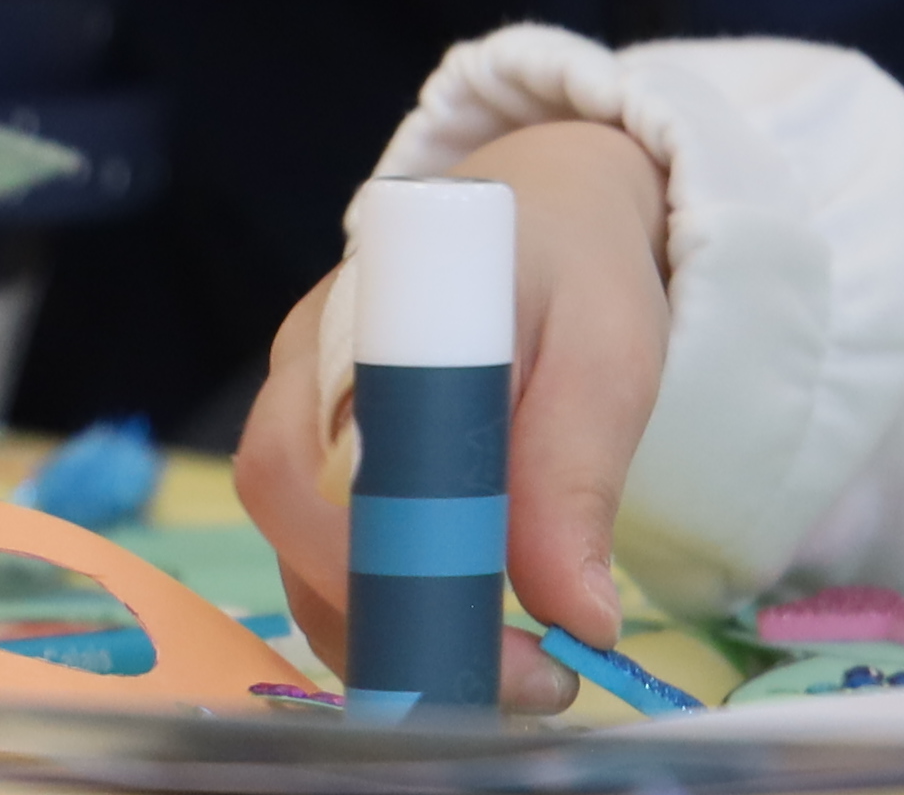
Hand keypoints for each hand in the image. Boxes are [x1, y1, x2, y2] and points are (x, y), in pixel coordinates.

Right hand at [235, 120, 672, 713]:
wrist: (542, 223)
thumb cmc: (571, 271)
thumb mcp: (607, 350)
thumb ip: (579, 470)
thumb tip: (579, 614)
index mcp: (362, 311)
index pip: (317, 453)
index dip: (383, 555)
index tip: (481, 622)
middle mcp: (303, 371)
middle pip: (296, 523)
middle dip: (395, 622)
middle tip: (520, 679)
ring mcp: (303, 427)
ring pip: (306, 564)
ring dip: (398, 641)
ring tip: (520, 680)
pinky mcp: (325, 479)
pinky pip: (333, 570)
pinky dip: (397, 626)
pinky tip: (477, 650)